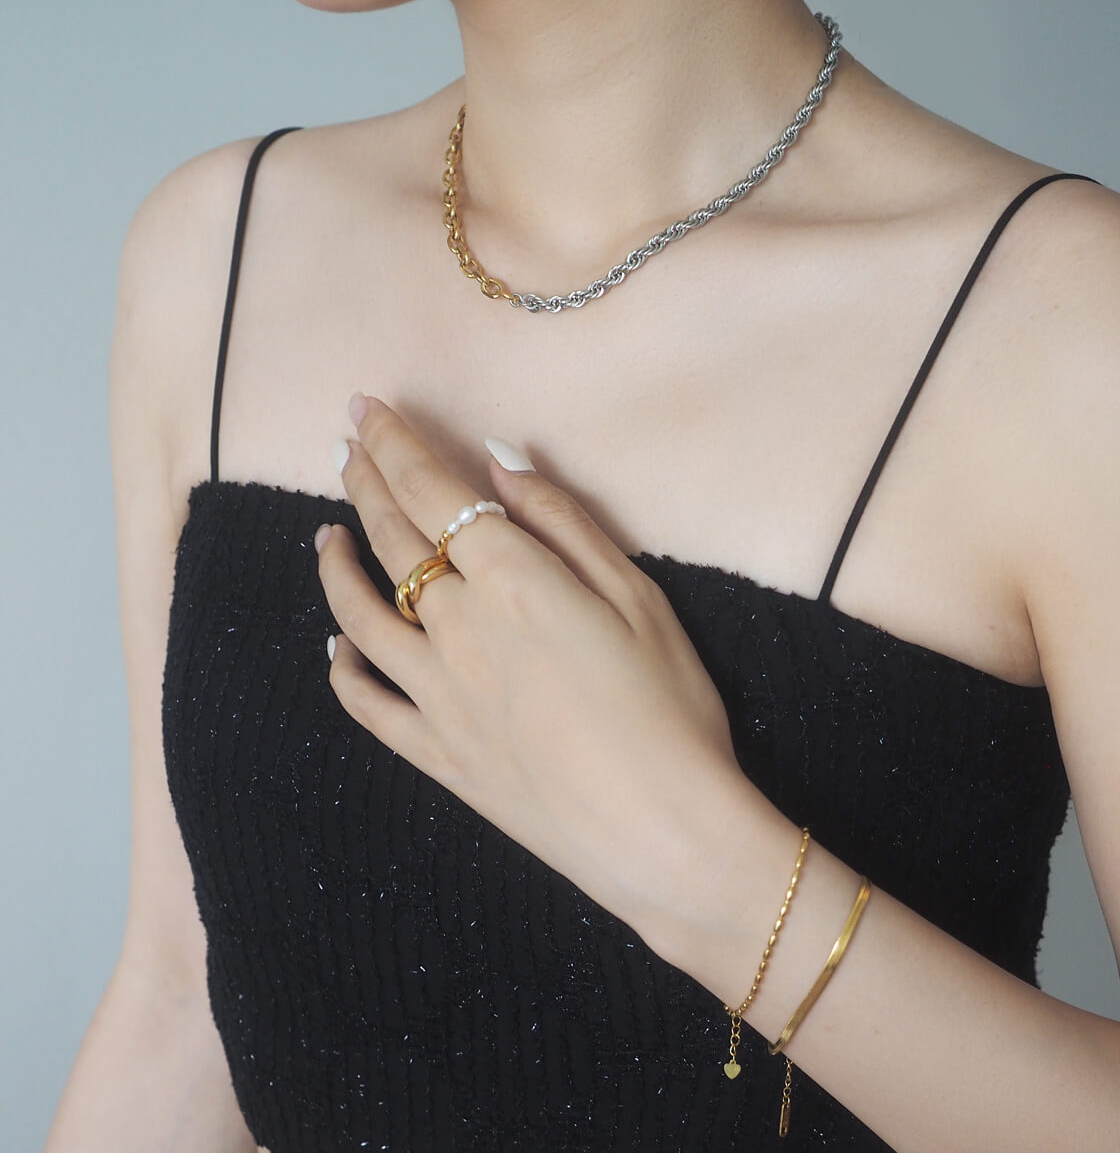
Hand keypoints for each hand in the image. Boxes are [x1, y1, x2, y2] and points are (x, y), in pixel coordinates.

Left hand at [316, 393, 750, 937]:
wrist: (665, 833)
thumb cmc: (670, 708)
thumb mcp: (637, 596)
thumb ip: (563, 521)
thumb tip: (501, 462)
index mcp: (511, 580)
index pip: (430, 492)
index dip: (393, 443)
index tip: (365, 409)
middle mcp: (457, 629)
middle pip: (390, 539)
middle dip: (363, 483)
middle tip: (347, 448)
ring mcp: (438, 697)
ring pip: (360, 614)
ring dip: (335, 565)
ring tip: (325, 535)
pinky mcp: (437, 755)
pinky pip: (368, 705)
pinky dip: (342, 669)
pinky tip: (336, 647)